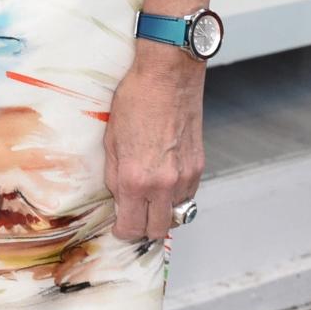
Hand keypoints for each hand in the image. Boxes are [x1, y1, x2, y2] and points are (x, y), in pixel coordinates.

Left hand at [104, 42, 204, 240]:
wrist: (167, 77)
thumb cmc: (135, 100)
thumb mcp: (111, 139)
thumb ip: (115, 174)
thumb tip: (119, 197)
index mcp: (135, 179)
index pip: (132, 227)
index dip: (122, 232)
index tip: (118, 228)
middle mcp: (163, 185)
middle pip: (158, 230)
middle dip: (143, 229)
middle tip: (133, 218)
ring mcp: (185, 178)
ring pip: (177, 215)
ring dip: (163, 213)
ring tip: (149, 200)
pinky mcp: (199, 167)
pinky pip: (188, 196)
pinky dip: (177, 197)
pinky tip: (165, 182)